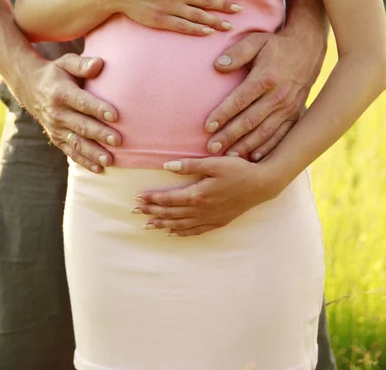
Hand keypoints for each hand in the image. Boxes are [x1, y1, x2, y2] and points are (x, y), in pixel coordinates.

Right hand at [20, 53, 120, 172]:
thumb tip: (100, 63)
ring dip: (93, 153)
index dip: (98, 108)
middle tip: (119, 141)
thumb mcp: (66, 62)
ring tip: (110, 160)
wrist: (30, 86)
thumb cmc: (57, 72)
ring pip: (76, 143)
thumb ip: (83, 64)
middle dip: (100, 134)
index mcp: (60, 93)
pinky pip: (70, 152)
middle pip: (81, 125)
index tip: (115, 115)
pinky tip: (99, 169)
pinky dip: (84, 161)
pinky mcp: (56, 138)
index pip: (82, 102)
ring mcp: (55, 128)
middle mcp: (56, 113)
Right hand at [100, 0, 241, 34]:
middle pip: (206, 0)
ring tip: (228, 26)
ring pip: (198, 15)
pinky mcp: (161, 20)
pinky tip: (208, 33)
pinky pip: (183, 26)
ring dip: (215, 21)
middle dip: (224, 6)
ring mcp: (169, 7)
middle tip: (238, 11)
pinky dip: (197, 30)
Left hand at [132, 157, 280, 236]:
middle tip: (134, 212)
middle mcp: (201, 209)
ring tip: (148, 225)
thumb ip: (190, 165)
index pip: (169, 199)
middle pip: (171, 213)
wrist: (261, 185)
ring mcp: (210, 217)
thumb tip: (167, 166)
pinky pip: (196, 231)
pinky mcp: (218, 221)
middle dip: (151, 212)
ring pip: (181, 224)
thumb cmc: (238, 170)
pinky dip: (182, 232)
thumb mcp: (214, 163)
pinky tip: (173, 233)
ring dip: (163, 224)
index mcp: (198, 194)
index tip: (137, 198)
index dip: (152, 199)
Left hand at [204, 30, 325, 160]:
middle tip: (211, 148)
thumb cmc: (276, 44)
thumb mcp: (256, 40)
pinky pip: (281, 135)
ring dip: (245, 145)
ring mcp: (289, 107)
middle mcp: (279, 96)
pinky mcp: (295, 114)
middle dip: (229, 136)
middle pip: (250, 121)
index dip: (223, 114)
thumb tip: (218, 66)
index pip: (240, 100)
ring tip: (227, 156)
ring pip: (264, 132)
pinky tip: (254, 158)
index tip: (207, 126)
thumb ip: (237, 52)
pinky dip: (268, 148)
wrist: (308, 48)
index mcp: (266, 78)